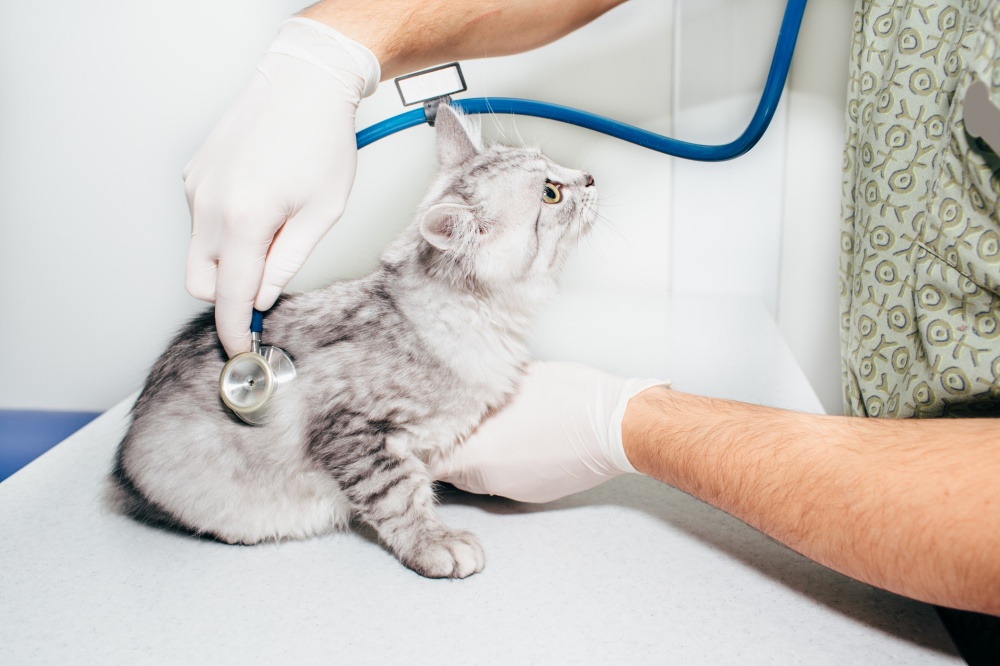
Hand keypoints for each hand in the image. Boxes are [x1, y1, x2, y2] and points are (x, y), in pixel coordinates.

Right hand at [182, 18, 379, 355]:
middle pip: (200, 282)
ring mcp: (196, 188)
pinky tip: (257, 203)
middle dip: (227, 296)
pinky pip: (200, 220)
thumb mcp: (322, 213)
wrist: (302, 84)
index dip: (234, 331)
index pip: (229, 297)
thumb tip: (265, 296)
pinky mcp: (193, 174)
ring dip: (228, 258)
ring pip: (199, 251)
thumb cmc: (322, 142)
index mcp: (244, 221)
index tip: (242, 351)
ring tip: (272, 227)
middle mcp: (209, 205)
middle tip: (266, 284)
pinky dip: (223, 229)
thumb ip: (289, 261)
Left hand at [429, 361, 668, 502]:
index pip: (425, 458)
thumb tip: (460, 387)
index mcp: (476, 450)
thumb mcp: (513, 381)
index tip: (412, 427)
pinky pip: (502, 479)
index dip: (419, 441)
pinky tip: (519, 439)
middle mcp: (487, 478)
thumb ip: (479, 392)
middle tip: (451, 419)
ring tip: (491, 427)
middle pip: (448, 466)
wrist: (619, 427)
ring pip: (474, 473)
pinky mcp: (531, 494)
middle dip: (447, 445)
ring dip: (474, 454)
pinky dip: (502, 462)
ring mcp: (510, 489)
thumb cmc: (571, 396)